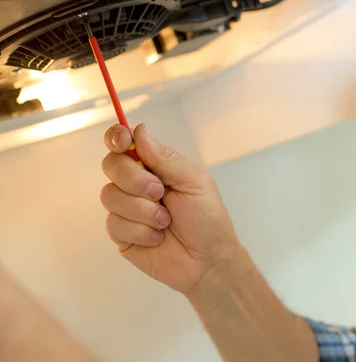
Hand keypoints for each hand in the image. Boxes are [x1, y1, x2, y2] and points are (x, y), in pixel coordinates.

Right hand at [100, 124, 239, 293]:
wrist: (208, 261)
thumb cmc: (207, 219)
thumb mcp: (194, 182)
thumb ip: (166, 158)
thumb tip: (139, 131)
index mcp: (155, 166)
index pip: (124, 143)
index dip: (116, 137)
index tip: (121, 141)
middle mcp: (136, 184)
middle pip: (111, 165)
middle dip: (135, 179)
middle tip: (159, 192)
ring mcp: (127, 209)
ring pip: (110, 196)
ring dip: (142, 210)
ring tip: (165, 221)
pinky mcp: (121, 234)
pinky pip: (114, 223)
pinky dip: (141, 231)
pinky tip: (158, 238)